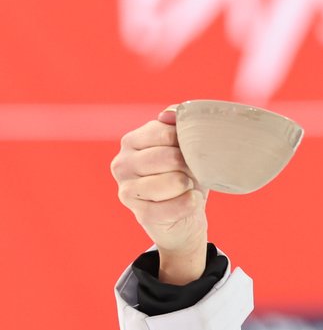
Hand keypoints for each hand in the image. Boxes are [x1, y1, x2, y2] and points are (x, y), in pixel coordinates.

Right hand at [111, 109, 208, 284]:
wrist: (185, 215)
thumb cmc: (185, 174)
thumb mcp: (184, 146)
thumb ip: (178, 123)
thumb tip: (170, 114)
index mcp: (132, 141)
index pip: (165, 133)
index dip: (187, 143)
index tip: (193, 152)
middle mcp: (122, 163)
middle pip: (169, 157)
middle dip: (190, 166)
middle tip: (193, 172)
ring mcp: (127, 189)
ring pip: (170, 182)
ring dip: (189, 185)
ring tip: (189, 186)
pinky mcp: (139, 213)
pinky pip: (171, 207)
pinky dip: (188, 205)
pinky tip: (192, 201)